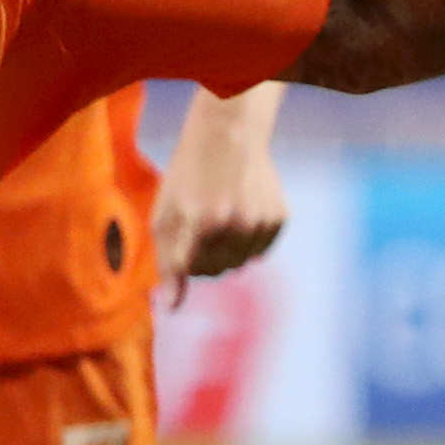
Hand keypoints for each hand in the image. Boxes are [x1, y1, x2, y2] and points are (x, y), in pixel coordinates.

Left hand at [152, 99, 289, 296]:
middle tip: (200, 224)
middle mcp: (238, 228)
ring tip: (220, 216)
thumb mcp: (165, 215)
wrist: (228, 135)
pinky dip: (248, 240)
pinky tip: (241, 212)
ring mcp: (262, 224)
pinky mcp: (279, 219)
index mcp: (204, 226)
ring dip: (226, 250)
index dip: (183, 255)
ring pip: (241, 264)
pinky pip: (260, 251)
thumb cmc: (188, 175)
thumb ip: (167, 265)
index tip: (183, 233)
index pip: (192, 271)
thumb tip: (173, 308)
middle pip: (218, 272)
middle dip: (204, 256)